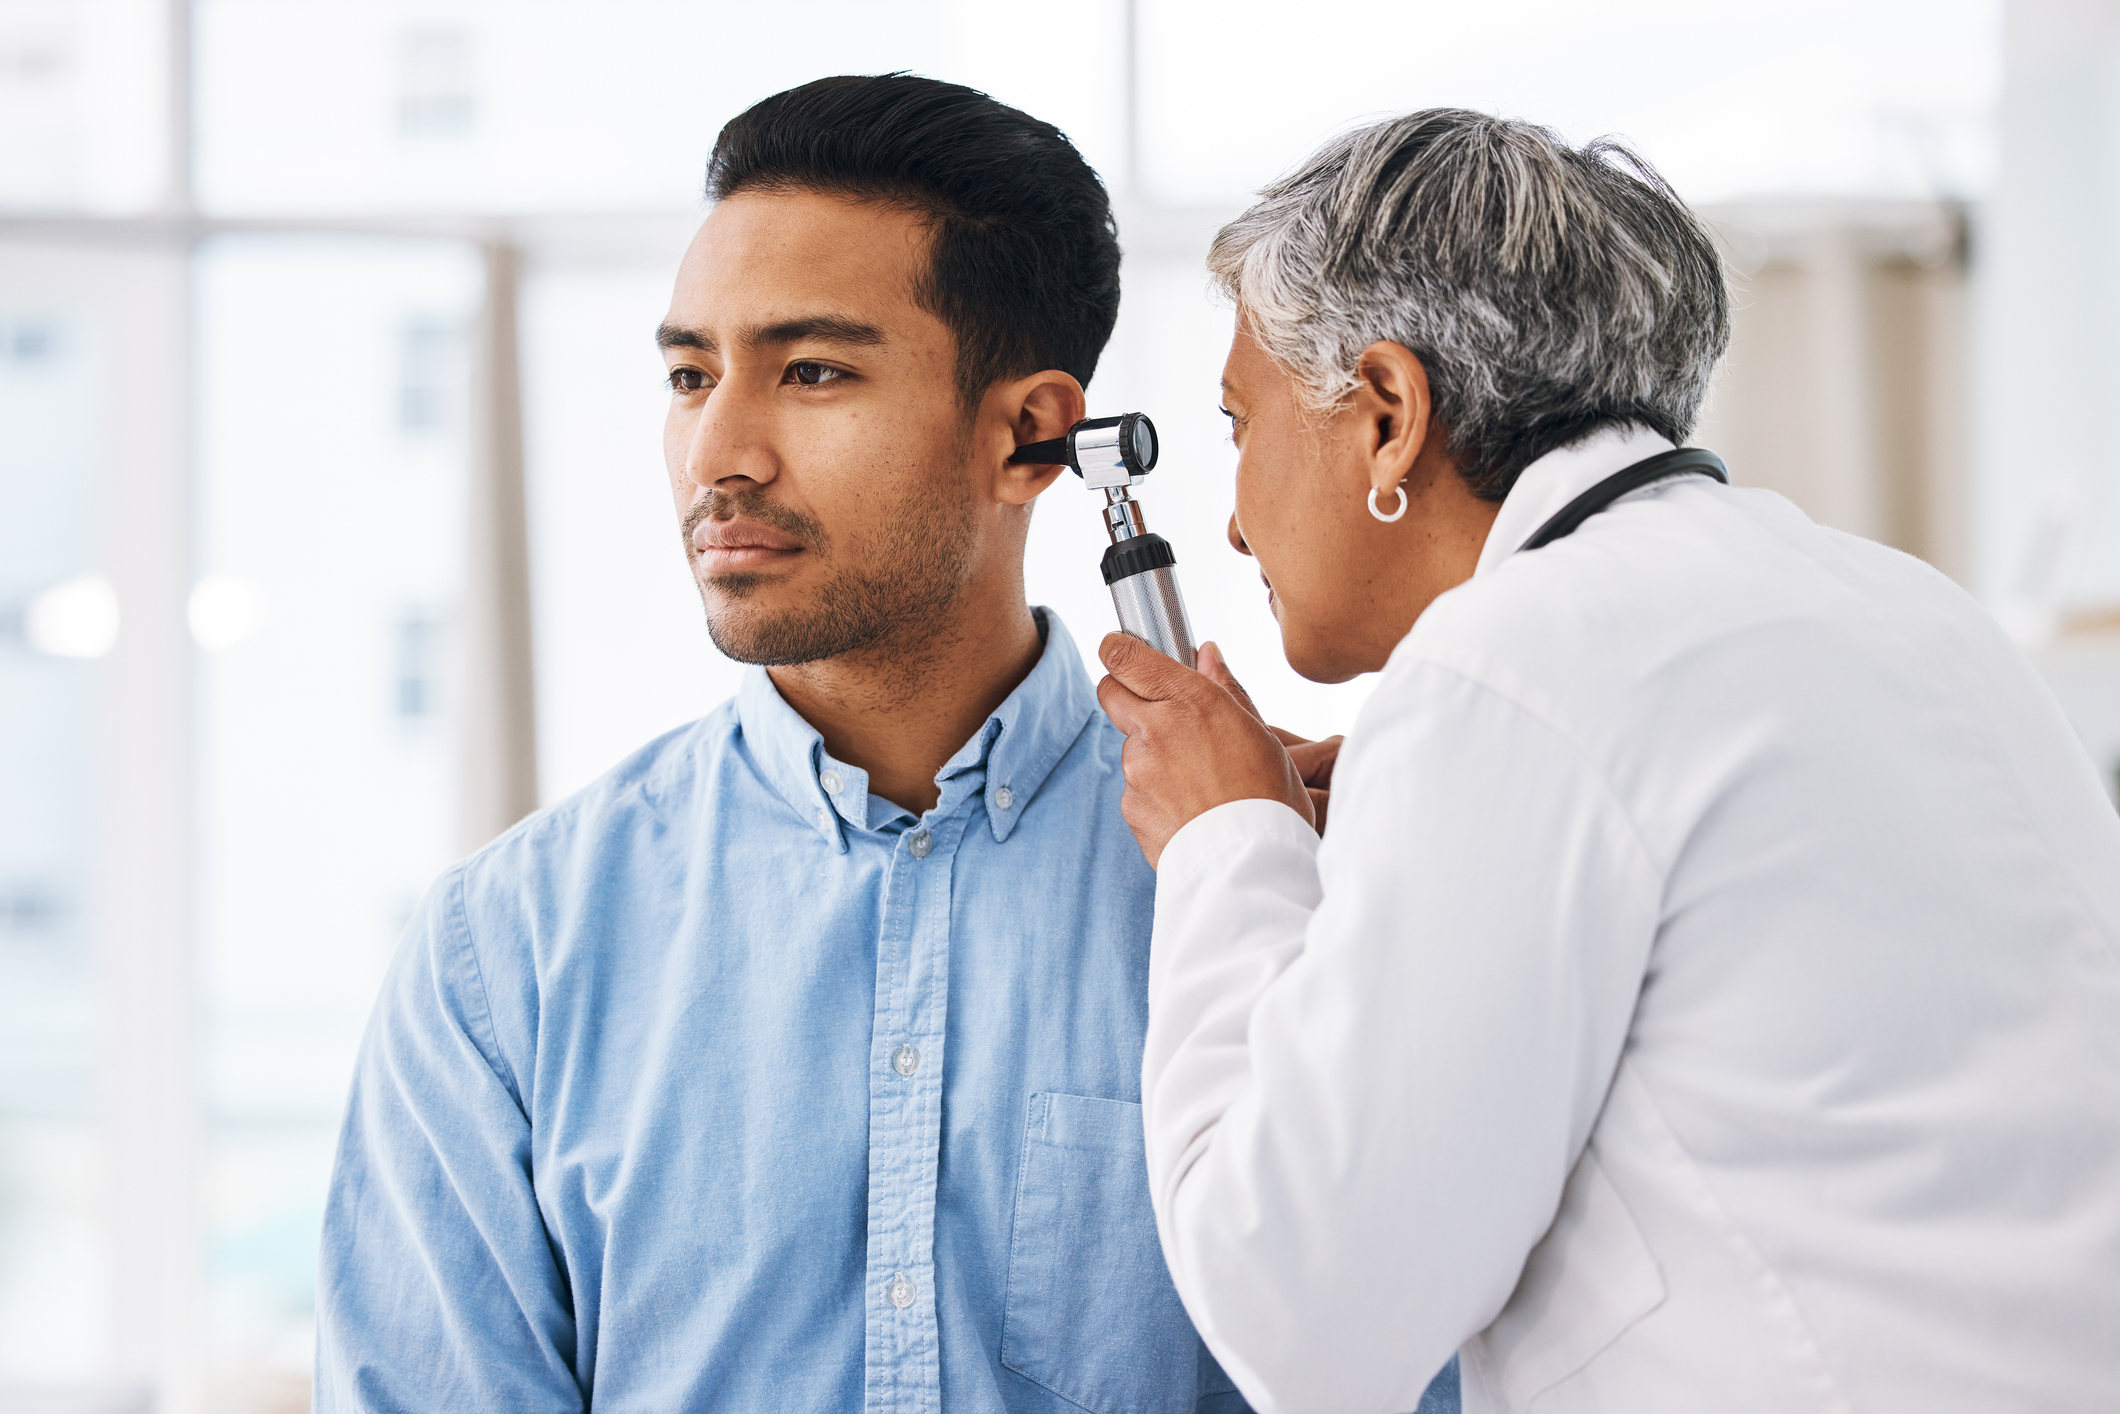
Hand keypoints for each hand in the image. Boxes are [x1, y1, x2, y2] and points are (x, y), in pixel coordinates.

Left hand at [1096, 635, 1337, 867]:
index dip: (1119, 651)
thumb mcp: (1260, 735)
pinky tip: (1188, 809)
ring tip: (1196, 782)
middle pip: (1109, 692)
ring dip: (1150, 754)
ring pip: (1129, 746)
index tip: (1123, 651)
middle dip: (1125, 694)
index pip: (1125, 656)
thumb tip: (1206, 653)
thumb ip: (1225, 690)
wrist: (1251, 867)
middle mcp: (1155, 729)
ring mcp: (1136, 770)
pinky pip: (1134, 789)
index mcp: (1191, 701)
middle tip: (1159, 713)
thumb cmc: (1268, 800)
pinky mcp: (1129, 806)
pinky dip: (1153, 794)